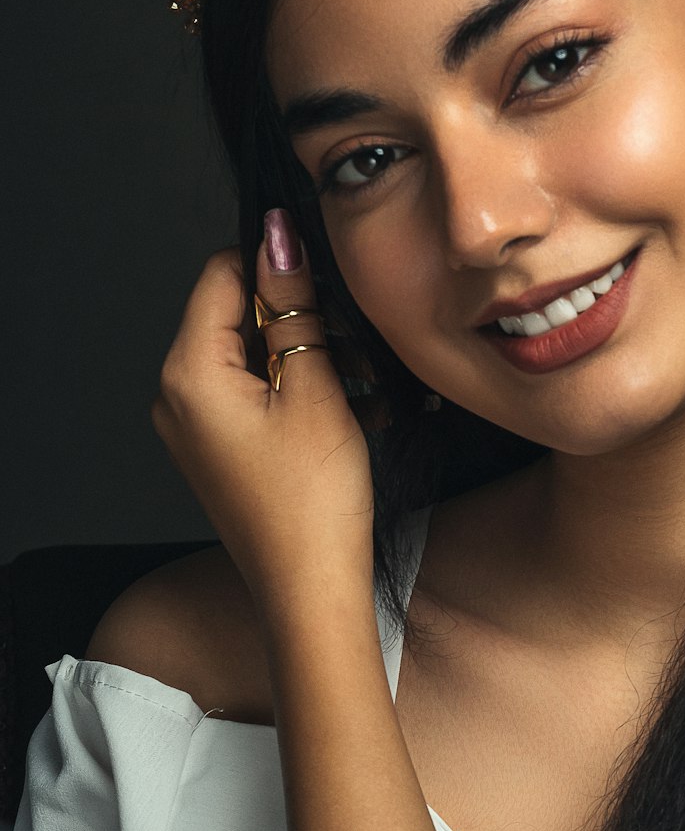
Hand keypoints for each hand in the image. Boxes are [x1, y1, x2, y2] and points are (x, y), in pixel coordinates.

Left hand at [151, 209, 374, 622]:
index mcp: (189, 373)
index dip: (276, 263)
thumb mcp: (314, 390)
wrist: (310, 591)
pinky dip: (298, 389)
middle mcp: (176, 395)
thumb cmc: (312, 503)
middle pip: (234, 314)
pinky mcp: (219, 448)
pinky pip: (254, 393)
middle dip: (299, 317)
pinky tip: (348, 409)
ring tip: (361, 381)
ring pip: (251, 354)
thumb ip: (294, 309)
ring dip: (308, 354)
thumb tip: (280, 239)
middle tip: (354, 339)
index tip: (327, 273)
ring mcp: (194, 425)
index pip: (221, 274)